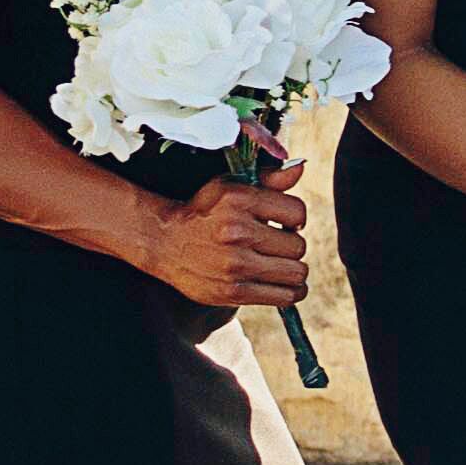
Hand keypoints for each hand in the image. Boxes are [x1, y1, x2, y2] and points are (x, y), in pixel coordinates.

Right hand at [136, 177, 312, 312]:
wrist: (164, 241)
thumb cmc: (204, 211)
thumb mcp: (231, 187)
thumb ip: (268, 178)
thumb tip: (300, 168)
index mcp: (239, 200)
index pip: (297, 212)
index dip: (296, 218)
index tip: (285, 224)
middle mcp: (237, 232)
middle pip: (298, 246)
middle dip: (292, 245)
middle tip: (277, 246)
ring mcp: (235, 265)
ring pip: (296, 272)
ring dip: (294, 269)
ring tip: (281, 265)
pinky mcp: (233, 291)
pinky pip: (284, 296)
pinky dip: (290, 291)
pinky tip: (280, 283)